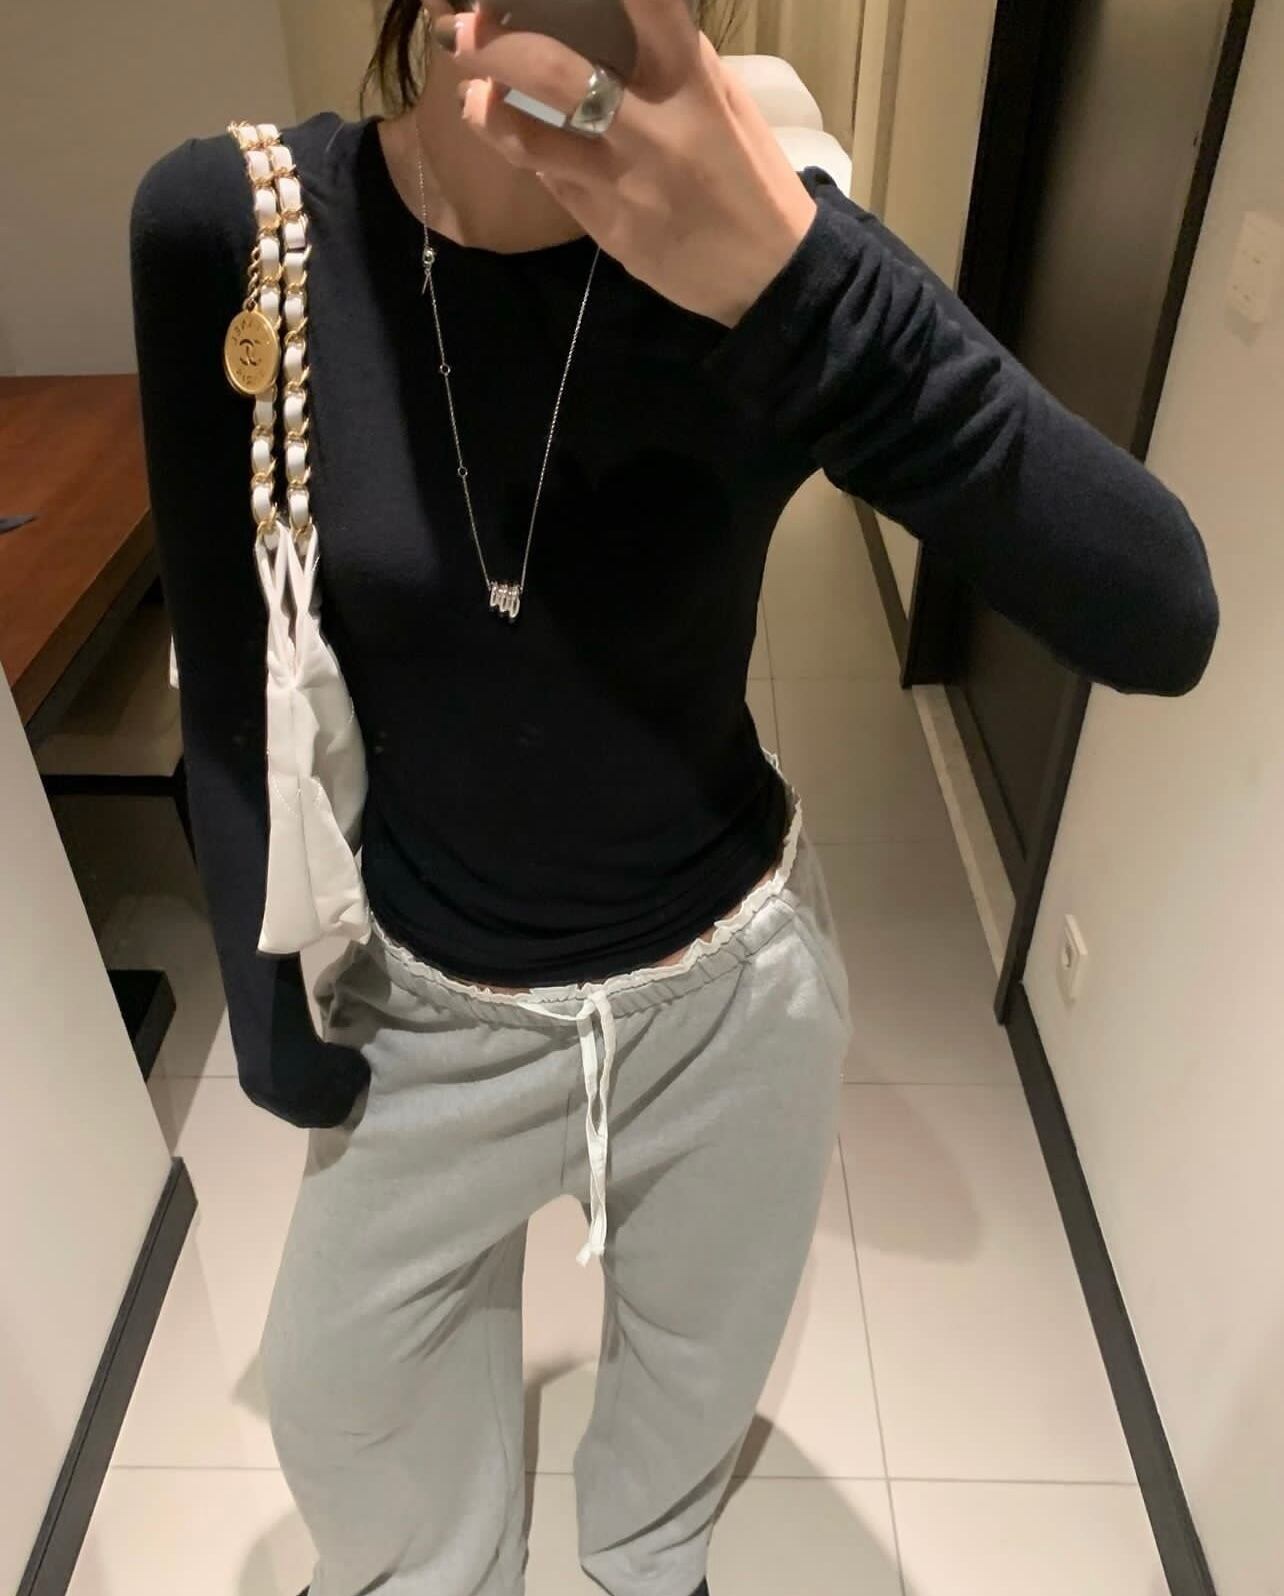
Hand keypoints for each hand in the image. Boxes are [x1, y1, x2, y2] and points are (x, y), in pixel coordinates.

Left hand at [444, 0, 817, 326]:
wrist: (771, 273)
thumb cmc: (749, 175)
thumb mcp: (722, 100)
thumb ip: (670, 56)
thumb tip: (607, 16)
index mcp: (691, 78)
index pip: (642, 0)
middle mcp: (653, 126)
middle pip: (552, 71)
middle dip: (492, 43)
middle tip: (462, 27)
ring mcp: (624, 182)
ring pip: (530, 138)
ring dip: (486, 109)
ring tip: (473, 93)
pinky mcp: (608, 229)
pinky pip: (550, 180)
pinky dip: (526, 152)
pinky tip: (516, 137)